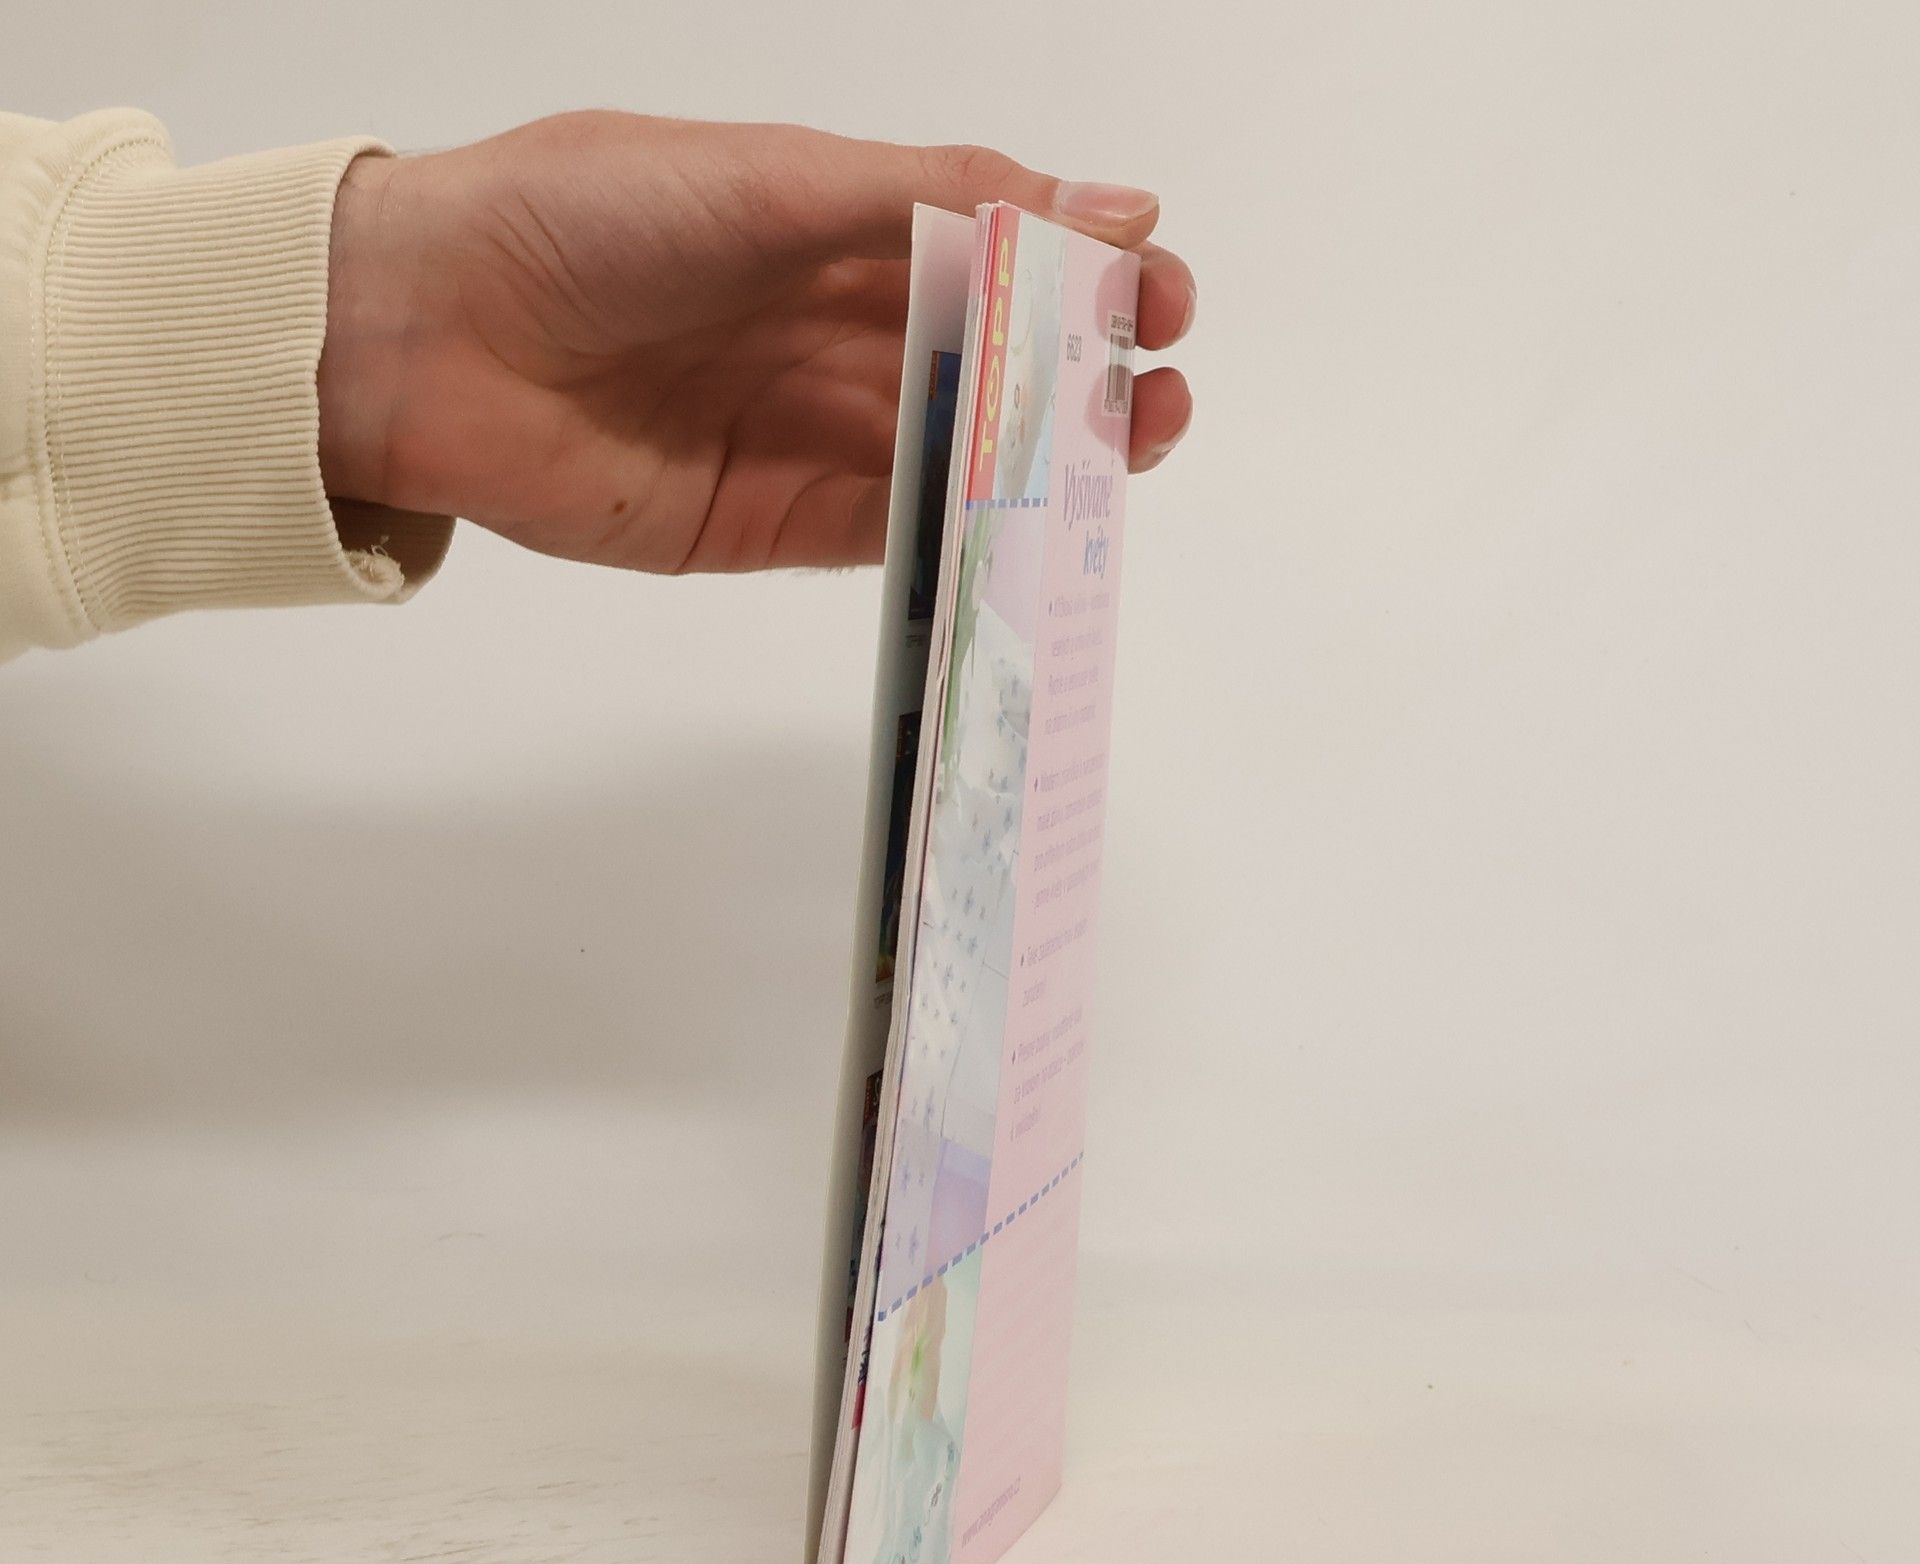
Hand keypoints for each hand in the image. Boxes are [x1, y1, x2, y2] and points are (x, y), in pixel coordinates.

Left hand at [317, 112, 1194, 573]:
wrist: (424, 338)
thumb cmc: (581, 219)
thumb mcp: (774, 181)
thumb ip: (935, 202)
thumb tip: (1107, 205)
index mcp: (833, 226)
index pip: (994, 253)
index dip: (1083, 274)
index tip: (1158, 294)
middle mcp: (830, 331)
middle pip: (993, 363)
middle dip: (1085, 378)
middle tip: (1160, 396)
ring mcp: (806, 432)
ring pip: (957, 453)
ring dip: (1045, 462)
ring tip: (1126, 458)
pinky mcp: (772, 523)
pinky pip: (890, 532)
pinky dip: (963, 534)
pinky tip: (1030, 530)